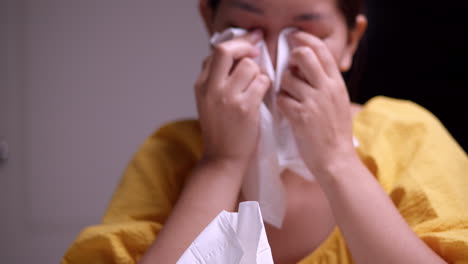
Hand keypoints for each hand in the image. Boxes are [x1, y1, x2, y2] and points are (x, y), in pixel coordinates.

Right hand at [195, 30, 270, 170]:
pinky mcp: (245, 108)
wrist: (222, 159)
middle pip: (226, 50)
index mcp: (201, 85)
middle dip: (245, 45)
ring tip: (257, 85)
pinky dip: (266, 85)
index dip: (235, 43)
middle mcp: (211, 88)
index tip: (249, 42)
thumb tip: (237, 55)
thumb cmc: (220, 130)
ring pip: (249, 65)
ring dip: (259, 72)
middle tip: (257, 49)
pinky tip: (263, 95)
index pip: (215, 52)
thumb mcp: (208, 102)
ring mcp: (227, 98)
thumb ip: (217, 79)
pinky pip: (262, 82)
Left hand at [277, 31, 356, 175]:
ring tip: (288, 97)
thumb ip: (326, 82)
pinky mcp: (300, 116)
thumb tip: (307, 65)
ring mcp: (313, 102)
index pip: (320, 49)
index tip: (292, 37)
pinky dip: (280, 103)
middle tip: (288, 69)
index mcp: (336, 83)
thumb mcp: (338, 101)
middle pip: (302, 56)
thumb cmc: (335, 132)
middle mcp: (326, 88)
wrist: (336, 159)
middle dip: (289, 59)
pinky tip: (286, 110)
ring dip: (282, 86)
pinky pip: (281, 98)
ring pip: (287, 78)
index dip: (303, 39)